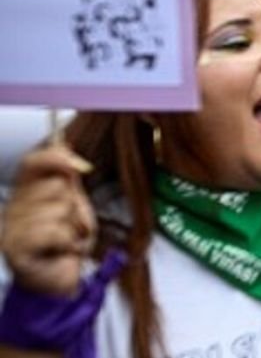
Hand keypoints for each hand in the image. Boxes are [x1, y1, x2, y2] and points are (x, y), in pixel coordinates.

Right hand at [0, 146, 95, 297]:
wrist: (61, 282)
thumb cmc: (67, 242)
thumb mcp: (72, 203)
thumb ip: (67, 177)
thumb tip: (63, 144)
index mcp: (25, 194)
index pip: (32, 162)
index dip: (58, 158)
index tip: (83, 166)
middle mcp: (12, 208)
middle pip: (55, 185)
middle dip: (74, 206)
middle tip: (69, 225)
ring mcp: (11, 229)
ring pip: (60, 209)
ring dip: (75, 227)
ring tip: (67, 241)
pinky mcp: (16, 250)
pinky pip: (56, 232)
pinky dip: (70, 242)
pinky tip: (62, 252)